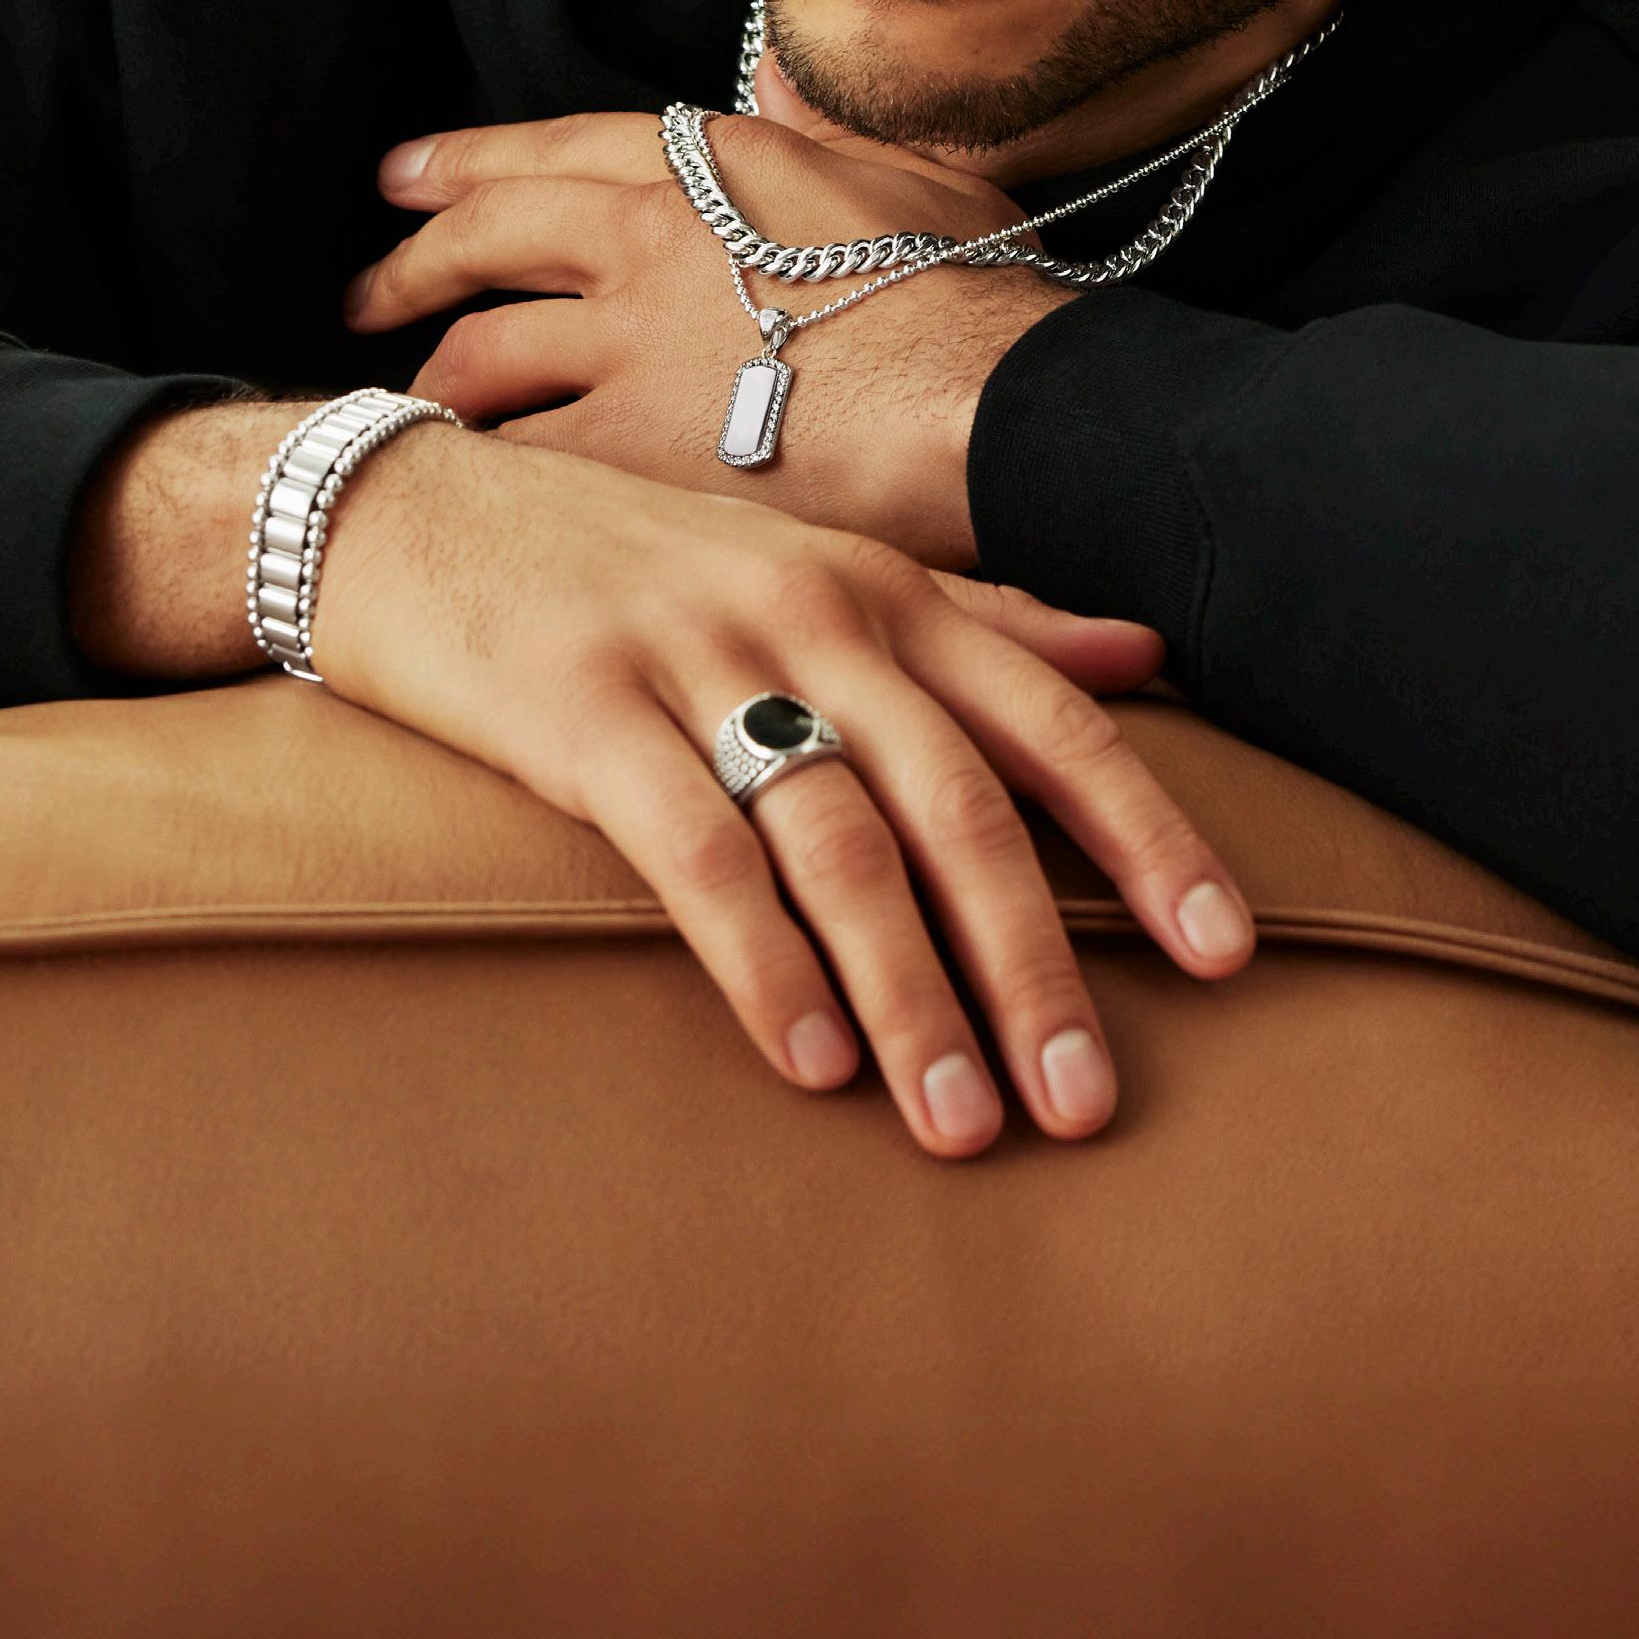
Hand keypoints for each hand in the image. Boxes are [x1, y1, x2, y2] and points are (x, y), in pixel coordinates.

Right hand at [69, 403, 1256, 1160]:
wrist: (411, 511)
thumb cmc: (626, 564)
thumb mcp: (813, 567)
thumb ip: (982, 614)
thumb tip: (1144, 647)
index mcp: (882, 591)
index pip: (1050, 718)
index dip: (1147, 835)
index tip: (1227, 954)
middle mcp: (811, 616)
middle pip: (962, 804)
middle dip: (1038, 962)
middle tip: (1087, 1102)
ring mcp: (696, 658)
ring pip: (842, 841)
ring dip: (912, 996)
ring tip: (962, 1127)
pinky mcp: (584, 712)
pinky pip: (699, 853)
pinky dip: (765, 964)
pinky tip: (809, 1064)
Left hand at [344, 111, 1068, 566]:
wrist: (992, 398)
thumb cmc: (976, 299)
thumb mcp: (906, 181)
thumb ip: (820, 143)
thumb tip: (775, 98)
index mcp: (709, 166)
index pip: (554, 148)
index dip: (470, 161)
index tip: (413, 176)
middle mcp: (643, 239)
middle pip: (487, 237)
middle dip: (413, 260)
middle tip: (368, 289)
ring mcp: (626, 344)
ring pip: (481, 353)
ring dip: (433, 377)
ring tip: (407, 402)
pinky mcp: (628, 450)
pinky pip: (517, 457)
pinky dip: (477, 470)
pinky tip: (461, 491)